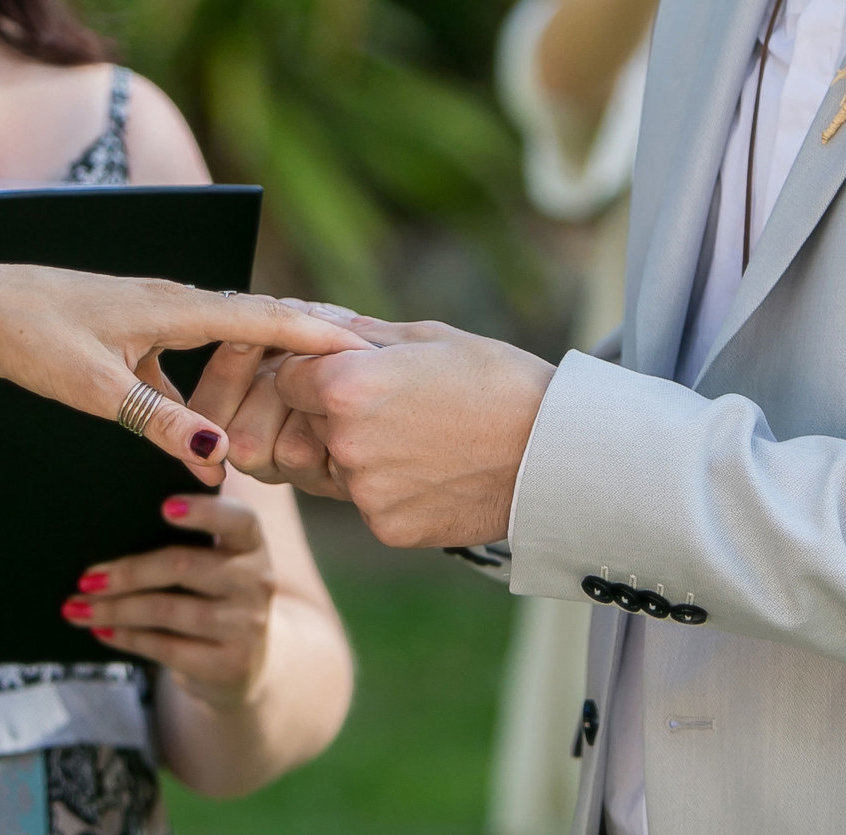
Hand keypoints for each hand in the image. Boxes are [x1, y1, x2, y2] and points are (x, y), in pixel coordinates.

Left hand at [0, 269, 368, 482]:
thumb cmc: (34, 339)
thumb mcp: (97, 390)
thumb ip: (159, 421)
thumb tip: (218, 453)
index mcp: (173, 308)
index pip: (265, 318)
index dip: (317, 333)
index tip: (367, 345)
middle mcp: (173, 303)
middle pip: (258, 323)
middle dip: (308, 343)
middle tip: (361, 366)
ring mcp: (154, 316)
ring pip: (226, 340)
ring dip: (265, 362)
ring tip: (309, 390)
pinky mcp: (134, 333)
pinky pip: (195, 355)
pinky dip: (219, 379)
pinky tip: (219, 419)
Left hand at [63, 492, 275, 701]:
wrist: (244, 665)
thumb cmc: (212, 600)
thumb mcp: (216, 568)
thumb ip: (186, 549)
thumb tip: (108, 550)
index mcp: (252, 545)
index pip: (239, 519)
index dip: (204, 511)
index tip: (164, 508)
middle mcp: (257, 581)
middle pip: (183, 566)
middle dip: (128, 572)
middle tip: (87, 578)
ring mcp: (247, 626)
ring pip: (167, 610)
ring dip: (115, 609)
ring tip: (79, 608)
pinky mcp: (229, 664)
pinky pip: (166, 647)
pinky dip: (127, 637)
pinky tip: (102, 630)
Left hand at [267, 319, 554, 547]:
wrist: (558, 452)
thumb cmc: (496, 381)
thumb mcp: (426, 338)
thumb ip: (357, 333)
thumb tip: (310, 319)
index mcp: (346, 386)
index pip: (287, 376)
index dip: (313, 371)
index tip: (345, 372)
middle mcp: (345, 442)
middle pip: (304, 424)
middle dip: (330, 414)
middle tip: (390, 407)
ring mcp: (365, 491)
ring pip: (334, 466)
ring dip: (358, 453)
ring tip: (418, 438)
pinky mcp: (388, 527)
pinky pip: (367, 502)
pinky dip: (390, 488)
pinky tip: (433, 469)